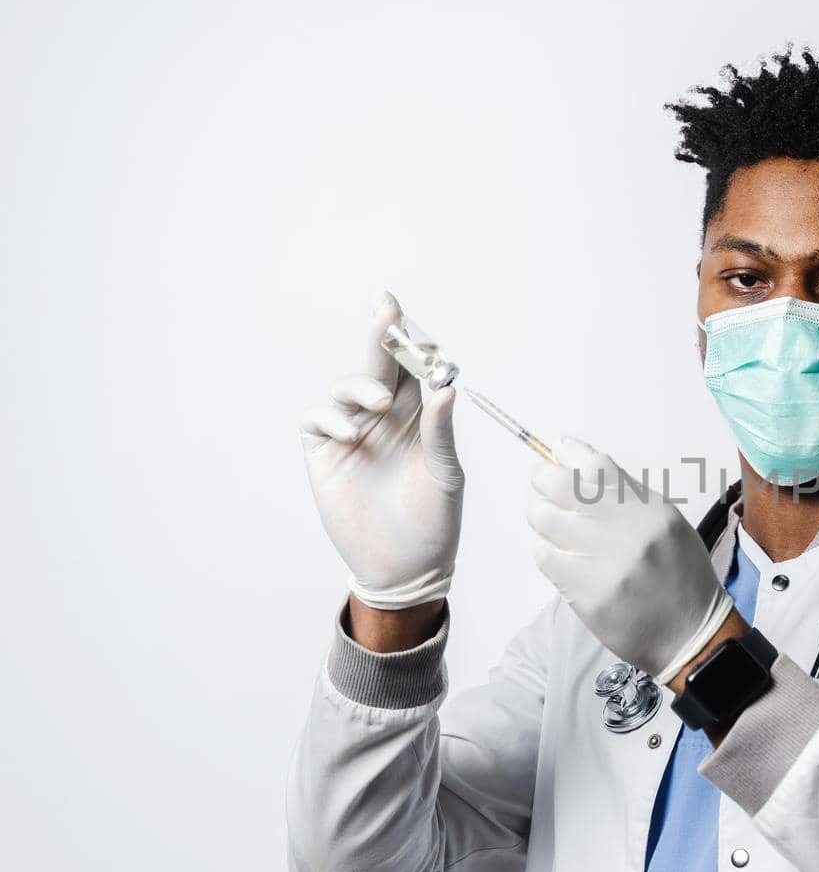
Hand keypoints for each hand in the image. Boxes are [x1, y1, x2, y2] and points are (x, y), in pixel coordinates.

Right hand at [299, 292, 463, 609]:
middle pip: (377, 366)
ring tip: (378, 402)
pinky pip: (318, 419)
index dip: (402, 337)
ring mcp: (352, 433)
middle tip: (384, 309)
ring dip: (359, 384)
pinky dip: (330, 417)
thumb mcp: (445, 474)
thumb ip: (440, 432)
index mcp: (417, 416)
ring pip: (345, 388)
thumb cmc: (434, 519)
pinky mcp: (325, 454)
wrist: (406, 566)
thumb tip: (447, 388)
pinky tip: (350, 433)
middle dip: (378, 336)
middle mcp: (382, 417)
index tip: (394, 306)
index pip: (409, 367)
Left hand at [526, 438, 732, 680]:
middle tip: (546, 490)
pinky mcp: (587, 595)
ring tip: (558, 529)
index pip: (596, 466)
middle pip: (560, 486)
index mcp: (652, 510)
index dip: (568, 455)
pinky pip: (545, 557)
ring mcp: (606, 564)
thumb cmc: (679, 575)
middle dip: (544, 482)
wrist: (691, 634)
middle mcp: (629, 531)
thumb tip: (577, 459)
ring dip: (544, 519)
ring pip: (545, 520)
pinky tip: (563, 559)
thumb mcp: (667, 523)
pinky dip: (548, 552)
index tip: (556, 453)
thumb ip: (626, 494)